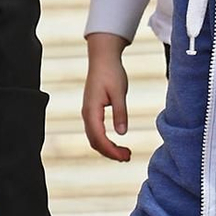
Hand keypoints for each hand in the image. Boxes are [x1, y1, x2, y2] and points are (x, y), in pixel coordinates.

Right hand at [82, 32, 132, 162]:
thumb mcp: (119, 92)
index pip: (99, 138)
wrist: (102, 58)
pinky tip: (116, 143)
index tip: (125, 155)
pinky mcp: (92, 112)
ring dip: (108, 149)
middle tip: (128, 157)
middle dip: (110, 153)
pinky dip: (105, 141)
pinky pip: (96, 132)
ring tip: (124, 153)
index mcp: (92, 111)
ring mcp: (88, 114)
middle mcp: (87, 114)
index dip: (111, 150)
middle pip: (95, 142)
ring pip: (94, 139)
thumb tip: (122, 132)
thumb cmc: (111, 72)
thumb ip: (120, 113)